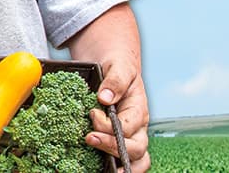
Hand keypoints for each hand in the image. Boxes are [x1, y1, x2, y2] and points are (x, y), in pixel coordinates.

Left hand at [86, 56, 149, 171]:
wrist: (113, 67)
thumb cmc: (118, 67)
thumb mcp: (118, 66)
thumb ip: (115, 80)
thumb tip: (105, 98)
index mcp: (139, 110)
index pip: (128, 126)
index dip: (110, 125)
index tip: (93, 114)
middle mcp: (138, 128)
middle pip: (136, 149)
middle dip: (112, 147)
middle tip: (90, 138)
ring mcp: (130, 138)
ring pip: (137, 161)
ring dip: (121, 166)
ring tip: (105, 170)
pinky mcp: (118, 143)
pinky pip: (123, 162)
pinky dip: (114, 167)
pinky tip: (97, 168)